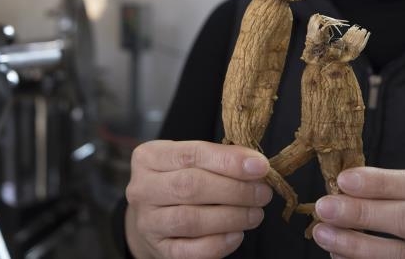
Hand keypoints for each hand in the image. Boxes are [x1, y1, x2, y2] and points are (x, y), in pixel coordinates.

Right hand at [125, 140, 272, 258]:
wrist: (153, 216)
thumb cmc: (178, 180)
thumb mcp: (189, 160)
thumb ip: (217, 159)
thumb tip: (255, 164)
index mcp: (149, 157)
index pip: (191, 154)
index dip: (228, 161)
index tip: (259, 166)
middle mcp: (142, 188)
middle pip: (190, 186)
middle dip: (234, 190)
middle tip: (262, 193)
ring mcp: (148, 221)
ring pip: (191, 219)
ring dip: (231, 216)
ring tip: (255, 214)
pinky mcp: (159, 249)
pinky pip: (191, 251)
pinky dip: (219, 243)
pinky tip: (237, 234)